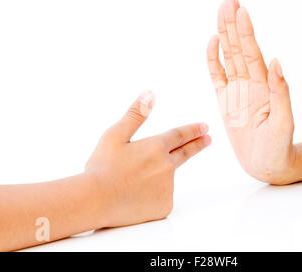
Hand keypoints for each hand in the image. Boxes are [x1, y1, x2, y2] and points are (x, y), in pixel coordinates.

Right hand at [85, 90, 210, 227]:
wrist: (94, 202)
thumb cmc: (102, 167)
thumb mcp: (115, 136)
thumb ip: (136, 115)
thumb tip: (151, 94)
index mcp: (156, 147)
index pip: (179, 135)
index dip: (193, 130)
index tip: (205, 127)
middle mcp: (166, 167)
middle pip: (185, 153)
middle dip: (197, 144)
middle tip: (208, 139)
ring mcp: (167, 188)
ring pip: (166, 178)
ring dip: (157, 176)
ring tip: (131, 182)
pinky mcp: (163, 207)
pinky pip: (161, 198)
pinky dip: (152, 195)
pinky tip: (134, 197)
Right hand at [206, 0, 295, 184]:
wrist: (267, 165)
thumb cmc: (278, 148)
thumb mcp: (283, 123)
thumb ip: (280, 92)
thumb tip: (275, 62)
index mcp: (263, 86)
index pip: (252, 53)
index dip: (246, 32)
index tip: (241, 10)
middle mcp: (249, 83)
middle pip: (239, 48)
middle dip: (234, 23)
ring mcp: (236, 90)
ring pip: (228, 56)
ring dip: (224, 34)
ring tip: (221, 10)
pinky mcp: (225, 101)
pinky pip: (217, 76)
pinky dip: (213, 59)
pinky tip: (212, 42)